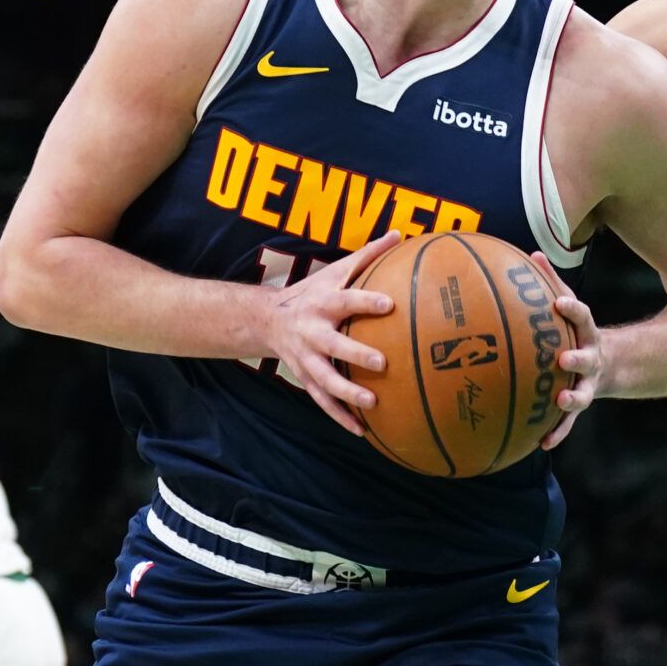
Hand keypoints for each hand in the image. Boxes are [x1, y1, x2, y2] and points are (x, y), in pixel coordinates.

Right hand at [262, 230, 400, 434]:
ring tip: (372, 404)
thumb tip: (399, 234)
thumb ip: (368, 256)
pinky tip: (361, 430)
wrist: (267, 319)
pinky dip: (340, 416)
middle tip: (382, 362)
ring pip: (325, 379)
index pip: (346, 300)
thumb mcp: (335, 271)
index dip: (366, 301)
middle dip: (355, 354)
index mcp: (322, 303)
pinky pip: (322, 401)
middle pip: (333, 344)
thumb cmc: (313, 291)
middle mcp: (311, 332)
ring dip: (347, 394)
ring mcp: (305, 358)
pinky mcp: (304, 378)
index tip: (390, 304)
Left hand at [530, 253, 601, 449]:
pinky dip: (558, 432)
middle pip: (587, 357)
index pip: (582, 316)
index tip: (559, 303)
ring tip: (561, 401)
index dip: (573, 309)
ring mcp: (588, 382)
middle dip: (577, 358)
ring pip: (583, 392)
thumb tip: (531, 254)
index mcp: (586, 331)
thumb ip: (552, 283)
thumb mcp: (569, 305)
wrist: (611, 363)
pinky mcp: (581, 401)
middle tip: (564, 358)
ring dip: (573, 398)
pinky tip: (542, 444)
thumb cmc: (577, 330)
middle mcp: (591, 357)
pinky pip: (569, 421)